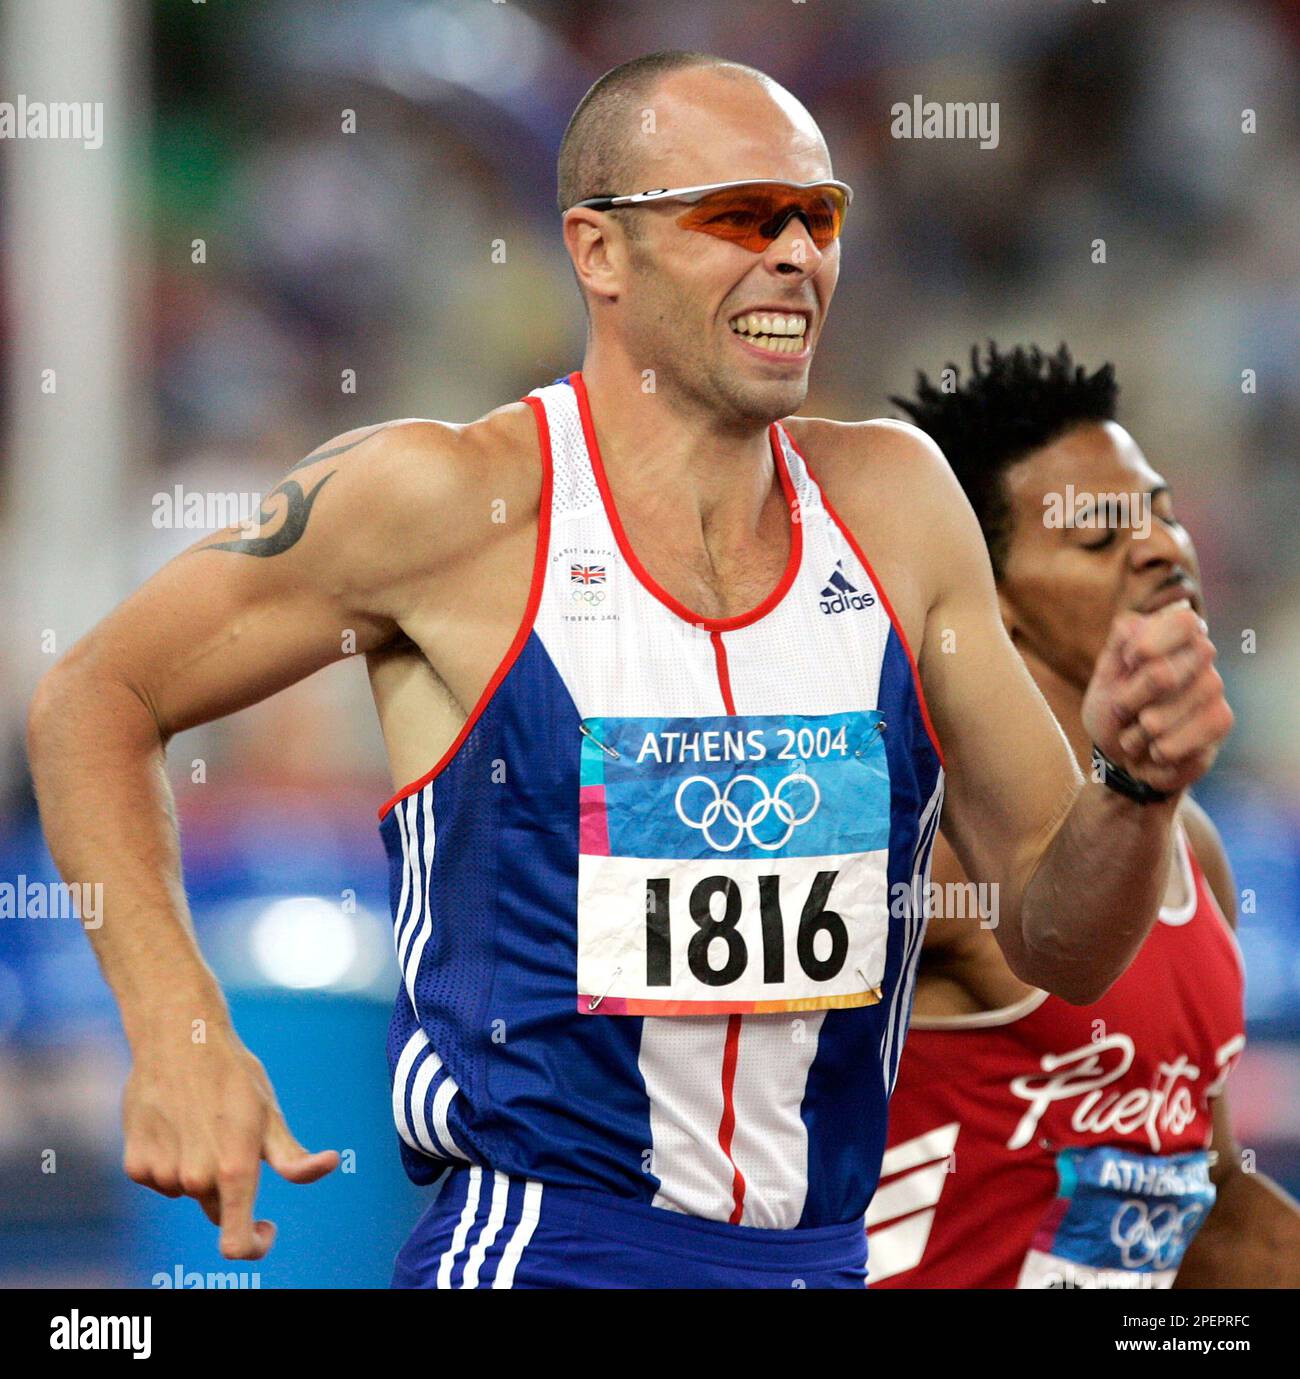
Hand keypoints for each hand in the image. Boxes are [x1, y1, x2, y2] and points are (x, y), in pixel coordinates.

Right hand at [123, 1027, 338, 1259]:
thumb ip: (294, 1157)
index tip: (265, 1229)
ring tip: (200, 1120)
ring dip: (197, 1168)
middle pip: (216, 1207)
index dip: (254, 1246)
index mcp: (234, 1169)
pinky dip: (169, 1159)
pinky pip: (159, 1178)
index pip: (235, 1242)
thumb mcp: (270, 1114)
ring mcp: (161, 1173)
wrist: (179, 1037)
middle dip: (227, 1183)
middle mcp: (195, 1178)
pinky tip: (174, 1122)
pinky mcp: (134, 1164)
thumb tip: (331, 1164)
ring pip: (187, 1190)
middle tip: (230, 1133)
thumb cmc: (234, 1075)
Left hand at [1082, 601, 1232, 795]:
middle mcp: (1201, 656)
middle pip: (1161, 676)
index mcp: (1175, 635)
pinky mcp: (1220, 722)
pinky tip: (1155, 750)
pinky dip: (1151, 753)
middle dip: (1126, 701)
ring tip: (1136, 733)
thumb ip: (1118, 645)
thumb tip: (1134, 622)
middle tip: (1121, 708)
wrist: (1125, 752)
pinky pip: (1170, 745)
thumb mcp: (1106, 674)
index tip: (1129, 661)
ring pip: (1159, 719)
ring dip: (1134, 734)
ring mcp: (1214, 689)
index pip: (1184, 622)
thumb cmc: (1115, 707)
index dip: (1149, 645)